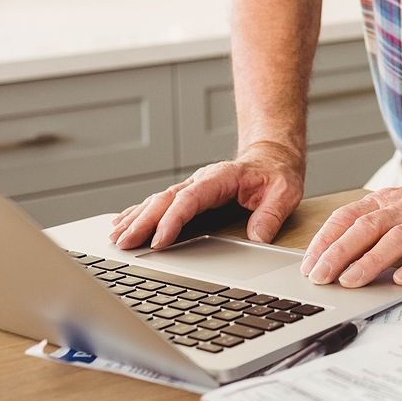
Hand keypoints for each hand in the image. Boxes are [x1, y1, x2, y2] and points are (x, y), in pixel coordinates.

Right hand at [108, 141, 304, 249]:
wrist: (272, 156)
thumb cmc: (277, 173)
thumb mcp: (285, 192)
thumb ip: (271, 214)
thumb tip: (258, 238)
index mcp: (220, 177)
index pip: (189, 198)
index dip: (172, 220)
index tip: (158, 240)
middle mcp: (200, 180)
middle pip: (165, 200)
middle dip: (142, 222)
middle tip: (124, 244)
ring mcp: (192, 186)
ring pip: (157, 201)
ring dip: (135, 218)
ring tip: (116, 238)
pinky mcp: (189, 194)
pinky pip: (160, 203)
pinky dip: (139, 212)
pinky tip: (122, 223)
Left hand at [300, 169, 401, 287]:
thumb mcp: (401, 207)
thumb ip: (373, 226)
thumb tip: (334, 255)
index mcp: (387, 201)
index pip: (348, 217)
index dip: (325, 240)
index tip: (308, 264)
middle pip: (366, 227)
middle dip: (339, 253)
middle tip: (320, 276)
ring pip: (396, 238)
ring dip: (371, 260)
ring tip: (352, 281)